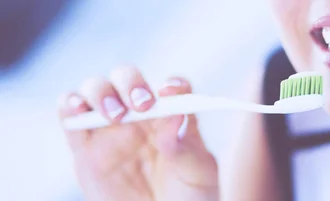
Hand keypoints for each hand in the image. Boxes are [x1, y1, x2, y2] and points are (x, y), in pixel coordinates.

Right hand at [57, 66, 218, 200]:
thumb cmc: (187, 199)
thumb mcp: (198, 176)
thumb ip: (187, 149)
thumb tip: (174, 116)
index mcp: (173, 118)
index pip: (174, 88)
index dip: (173, 85)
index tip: (171, 92)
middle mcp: (141, 117)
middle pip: (129, 79)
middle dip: (132, 82)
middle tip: (142, 104)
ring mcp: (111, 130)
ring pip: (97, 89)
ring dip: (102, 92)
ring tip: (116, 115)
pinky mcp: (85, 149)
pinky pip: (70, 118)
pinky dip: (69, 105)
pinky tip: (78, 109)